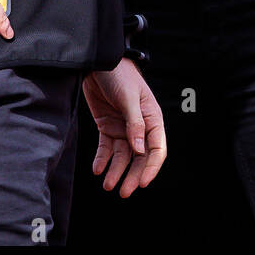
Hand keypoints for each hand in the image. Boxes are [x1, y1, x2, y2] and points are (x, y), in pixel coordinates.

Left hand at [83, 59, 165, 196]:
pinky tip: (97, 169)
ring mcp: (123, 127)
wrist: (98, 62)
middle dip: (133, 175)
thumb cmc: (119, 75)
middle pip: (139, 157)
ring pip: (123, 156)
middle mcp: (139, 126)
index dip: (151, 168)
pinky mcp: (107, 126)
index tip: (142, 183)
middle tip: (124, 193)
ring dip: (116, 171)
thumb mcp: (128, 98)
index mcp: (152, 118)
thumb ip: (134, 124)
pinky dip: (102, 160)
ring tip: (107, 184)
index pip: (156, 149)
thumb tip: (140, 150)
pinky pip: (106, 148)